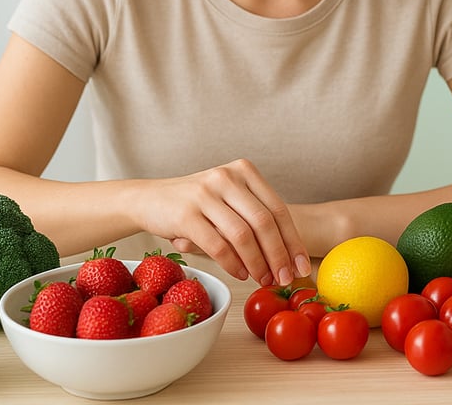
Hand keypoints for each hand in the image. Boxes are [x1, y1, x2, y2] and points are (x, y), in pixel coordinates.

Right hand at [140, 159, 311, 286]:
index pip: (278, 209)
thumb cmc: (197, 205)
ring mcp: (205, 193)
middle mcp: (227, 177)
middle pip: (265, 222)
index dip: (293, 241)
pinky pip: (218, 245)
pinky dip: (233, 264)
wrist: (148, 199)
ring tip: (262, 280)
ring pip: (243, 235)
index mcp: (244, 171)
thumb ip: (254, 219)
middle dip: (279, 256)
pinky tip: (239, 275)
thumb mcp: (228, 200)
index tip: (302, 265)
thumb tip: (288, 258)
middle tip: (285, 278)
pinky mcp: (186, 214)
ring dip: (257, 264)